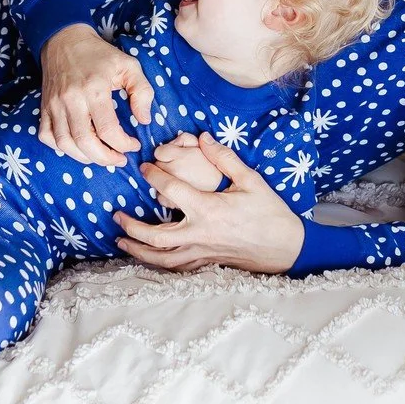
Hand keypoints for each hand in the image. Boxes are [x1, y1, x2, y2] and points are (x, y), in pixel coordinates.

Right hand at [38, 24, 155, 165]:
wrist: (65, 40)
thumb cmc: (100, 55)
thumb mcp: (129, 65)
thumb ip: (142, 92)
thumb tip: (143, 120)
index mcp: (95, 89)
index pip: (108, 129)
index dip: (123, 144)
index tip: (133, 144)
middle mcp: (71, 100)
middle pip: (85, 142)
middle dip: (105, 158)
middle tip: (120, 159)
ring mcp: (54, 105)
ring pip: (65, 144)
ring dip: (85, 157)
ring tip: (101, 156)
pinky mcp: (44, 107)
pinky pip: (46, 136)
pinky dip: (60, 148)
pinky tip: (77, 147)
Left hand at [115, 132, 304, 273]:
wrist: (287, 248)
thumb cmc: (270, 213)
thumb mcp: (250, 180)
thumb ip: (224, 158)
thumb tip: (204, 137)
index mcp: (208, 210)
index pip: (171, 191)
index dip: (154, 176)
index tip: (143, 167)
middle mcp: (200, 234)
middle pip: (155, 235)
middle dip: (132, 226)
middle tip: (117, 215)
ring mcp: (202, 252)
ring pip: (161, 257)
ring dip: (138, 249)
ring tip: (121, 240)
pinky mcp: (206, 262)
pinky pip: (176, 266)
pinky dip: (158, 263)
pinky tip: (148, 257)